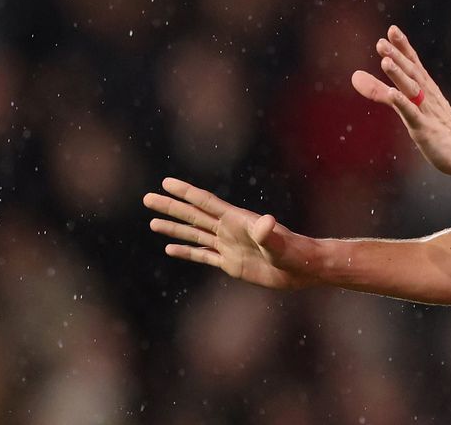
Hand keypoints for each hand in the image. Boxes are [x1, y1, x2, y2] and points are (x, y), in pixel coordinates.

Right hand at [143, 177, 322, 290]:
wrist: (302, 268)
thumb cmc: (295, 252)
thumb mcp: (280, 243)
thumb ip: (269, 234)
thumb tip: (265, 223)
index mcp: (237, 221)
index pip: (205, 203)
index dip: (185, 192)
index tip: (166, 182)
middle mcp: (229, 230)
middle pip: (193, 216)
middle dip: (170, 207)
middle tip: (147, 198)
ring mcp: (229, 246)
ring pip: (195, 234)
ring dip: (174, 228)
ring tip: (152, 223)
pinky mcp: (231, 263)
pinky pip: (203, 256)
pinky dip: (186, 252)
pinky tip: (170, 249)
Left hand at [351, 24, 450, 176]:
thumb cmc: (435, 124)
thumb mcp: (404, 103)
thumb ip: (378, 90)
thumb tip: (354, 76)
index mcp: (424, 86)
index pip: (413, 62)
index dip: (403, 47)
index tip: (392, 30)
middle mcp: (427, 94)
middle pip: (411, 72)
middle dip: (398, 56)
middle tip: (382, 42)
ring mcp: (427, 110)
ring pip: (412, 89)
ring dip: (399, 75)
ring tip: (386, 61)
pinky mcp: (425, 128)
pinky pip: (413, 114)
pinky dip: (404, 104)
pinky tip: (394, 95)